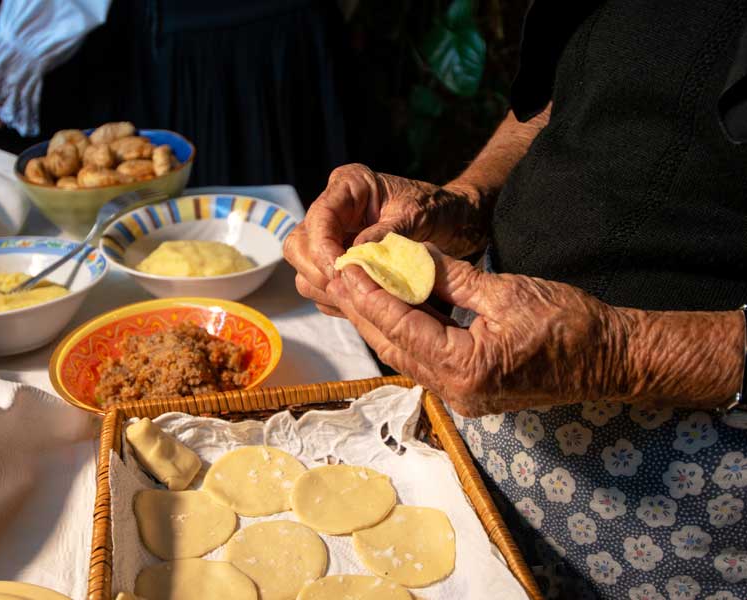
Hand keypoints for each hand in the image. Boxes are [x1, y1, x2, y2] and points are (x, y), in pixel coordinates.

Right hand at [284, 163, 485, 316]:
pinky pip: (321, 285)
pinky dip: (335, 298)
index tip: (339, 272)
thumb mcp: (418, 216)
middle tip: (346, 290)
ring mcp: (333, 236)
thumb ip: (386, 234)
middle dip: (318, 270)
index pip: (319, 217)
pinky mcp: (338, 260)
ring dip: (325, 288)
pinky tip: (361, 303)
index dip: (323, 248)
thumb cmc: (438, 209)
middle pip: (299, 244)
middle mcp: (334, 209)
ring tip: (357, 299)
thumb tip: (355, 254)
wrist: (453, 220)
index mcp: (349, 185)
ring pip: (305, 268)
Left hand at [326, 247, 631, 416]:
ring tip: (356, 288)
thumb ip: (452, 279)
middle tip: (339, 276)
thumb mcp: (506, 292)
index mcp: (466, 368)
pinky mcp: (469, 391)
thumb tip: (409, 259)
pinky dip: (406, 332)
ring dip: (380, 322)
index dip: (370, 296)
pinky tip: (391, 308)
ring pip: (406, 355)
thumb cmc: (569, 324)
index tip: (346, 269)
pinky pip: (424, 360)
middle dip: (364, 310)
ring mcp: (462, 396)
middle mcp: (456, 391)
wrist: (611, 360)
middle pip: (395, 346)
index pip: (402, 327)